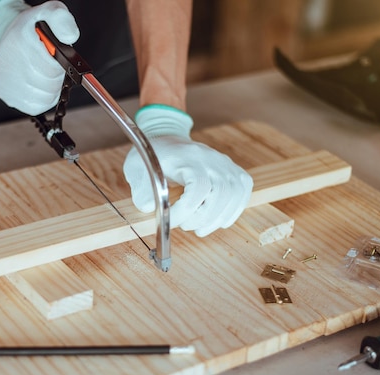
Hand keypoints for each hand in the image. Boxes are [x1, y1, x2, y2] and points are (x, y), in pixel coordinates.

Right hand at [0, 0, 78, 115]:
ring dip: (51, 88)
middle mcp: (7, 63)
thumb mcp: (51, 13)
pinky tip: (38, 83)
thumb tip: (70, 36)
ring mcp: (4, 81)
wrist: (8, 34)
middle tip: (52, 66)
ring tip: (45, 73)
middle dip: (57, 76)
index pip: (53, 68)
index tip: (58, 58)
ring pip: (44, 97)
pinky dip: (42, 98)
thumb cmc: (34, 28)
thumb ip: (63, 21)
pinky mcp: (4, 94)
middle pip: (49, 85)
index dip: (62, 65)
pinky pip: (35, 106)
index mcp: (20, 41)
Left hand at [123, 105, 252, 236]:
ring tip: (198, 228)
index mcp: (185, 157)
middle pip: (220, 192)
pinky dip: (233, 211)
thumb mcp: (136, 171)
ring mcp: (224, 163)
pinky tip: (217, 220)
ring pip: (234, 194)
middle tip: (183, 226)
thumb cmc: (152, 158)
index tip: (167, 222)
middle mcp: (210, 158)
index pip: (197, 186)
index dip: (185, 211)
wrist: (167, 140)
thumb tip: (150, 209)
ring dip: (217, 219)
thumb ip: (142, 192)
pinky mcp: (233, 170)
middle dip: (201, 217)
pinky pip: (243, 192)